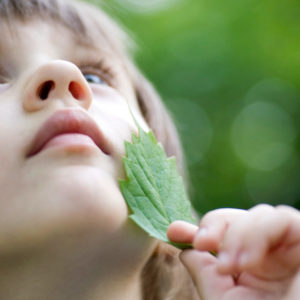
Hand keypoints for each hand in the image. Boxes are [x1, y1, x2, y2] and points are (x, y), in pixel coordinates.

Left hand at [167, 204, 299, 299]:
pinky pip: (282, 218)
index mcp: (254, 265)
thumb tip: (184, 250)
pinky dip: (259, 234)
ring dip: (238, 235)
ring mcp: (289, 246)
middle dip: (215, 224)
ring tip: (229, 266)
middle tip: (201, 243)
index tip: (174, 232)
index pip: (226, 232)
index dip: (203, 228)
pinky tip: (249, 262)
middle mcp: (271, 253)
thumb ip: (205, 272)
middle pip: (240, 217)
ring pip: (260, 214)